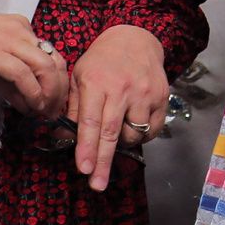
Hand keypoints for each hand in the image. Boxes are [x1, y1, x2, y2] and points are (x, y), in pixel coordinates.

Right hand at [0, 0, 66, 117]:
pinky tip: (31, 106)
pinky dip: (31, 92)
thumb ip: (11, 80)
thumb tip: (30, 103)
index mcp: (21, 28)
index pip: (51, 54)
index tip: (54, 102)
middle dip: (58, 90)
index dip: (57, 80)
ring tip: (44, 112)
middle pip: (53, 61)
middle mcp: (20, 30)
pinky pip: (22, 74)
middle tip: (54, 112)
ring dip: (48, 93)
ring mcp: (8, 40)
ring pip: (43, 66)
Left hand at [68, 24, 168, 191]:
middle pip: (111, 133)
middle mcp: (122, 89)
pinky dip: (141, 136)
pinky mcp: (162, 97)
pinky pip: (152, 129)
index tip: (84, 169)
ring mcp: (144, 93)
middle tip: (97, 185)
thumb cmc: (101, 61)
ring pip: (133, 133)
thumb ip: (72, 107)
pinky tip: (133, 129)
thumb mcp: (79, 77)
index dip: (87, 148)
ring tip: (116, 136)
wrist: (136, 38)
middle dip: (103, 162)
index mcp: (96, 83)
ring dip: (122, 143)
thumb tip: (63, 138)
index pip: (90, 122)